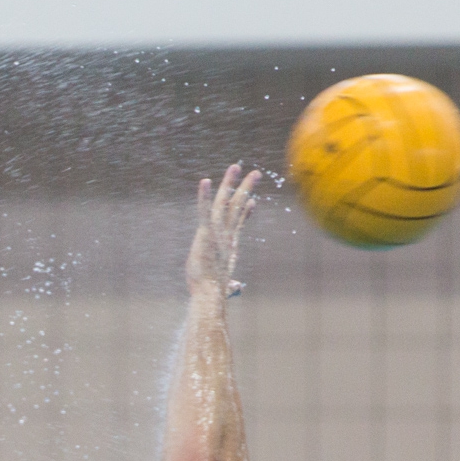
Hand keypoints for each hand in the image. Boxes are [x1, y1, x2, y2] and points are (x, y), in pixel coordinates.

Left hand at [186, 163, 259, 297]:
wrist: (209, 294)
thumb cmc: (212, 292)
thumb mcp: (222, 286)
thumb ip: (231, 286)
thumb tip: (236, 289)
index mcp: (230, 245)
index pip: (238, 223)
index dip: (245, 211)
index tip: (252, 201)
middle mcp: (227, 235)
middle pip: (237, 206)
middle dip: (246, 188)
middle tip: (255, 173)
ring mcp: (218, 233)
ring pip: (225, 202)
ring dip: (230, 183)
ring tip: (236, 166)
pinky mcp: (206, 234)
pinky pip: (205, 211)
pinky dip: (205, 196)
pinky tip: (205, 181)